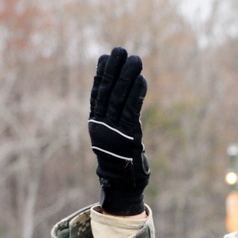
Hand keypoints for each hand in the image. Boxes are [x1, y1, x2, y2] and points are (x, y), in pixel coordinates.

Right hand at [88, 47, 149, 215]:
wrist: (123, 187)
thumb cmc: (121, 162)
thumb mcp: (114, 138)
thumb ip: (115, 119)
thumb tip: (122, 99)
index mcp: (96, 124)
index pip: (96, 94)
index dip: (101, 74)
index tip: (106, 56)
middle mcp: (101, 126)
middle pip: (107, 91)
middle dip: (115, 69)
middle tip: (122, 50)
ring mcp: (113, 132)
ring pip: (118, 98)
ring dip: (127, 77)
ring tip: (135, 59)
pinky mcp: (128, 138)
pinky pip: (131, 111)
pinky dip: (136, 94)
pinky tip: (141, 79)